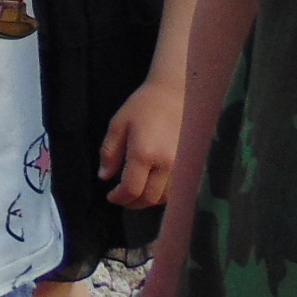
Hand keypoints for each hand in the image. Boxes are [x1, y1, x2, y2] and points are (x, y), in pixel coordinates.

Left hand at [101, 78, 180, 207]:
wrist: (176, 93)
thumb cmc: (144, 106)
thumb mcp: (118, 124)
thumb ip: (109, 152)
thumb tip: (104, 177)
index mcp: (144, 153)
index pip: (131, 189)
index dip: (119, 198)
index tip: (111, 196)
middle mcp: (166, 164)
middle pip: (149, 198)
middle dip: (132, 203)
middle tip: (122, 198)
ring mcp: (182, 166)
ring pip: (166, 198)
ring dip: (149, 200)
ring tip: (137, 193)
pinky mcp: (192, 165)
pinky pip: (178, 190)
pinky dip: (164, 194)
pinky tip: (154, 187)